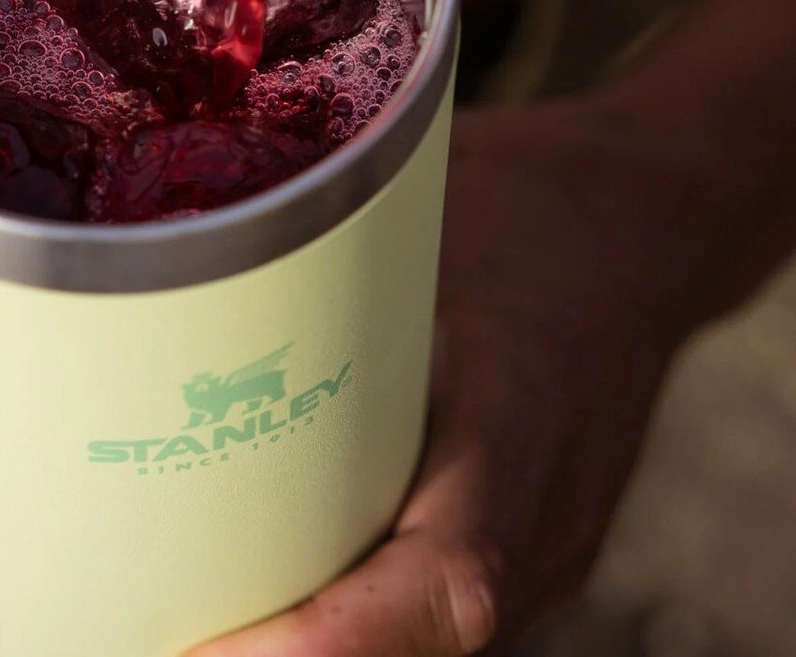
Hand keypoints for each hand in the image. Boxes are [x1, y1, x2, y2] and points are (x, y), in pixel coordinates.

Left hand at [187, 92, 717, 655]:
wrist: (648, 223)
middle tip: (163, 632)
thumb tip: (182, 273)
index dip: (325, 641)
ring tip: (204, 620)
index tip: (204, 650)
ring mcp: (555, 537)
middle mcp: (551, 511)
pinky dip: (364, 617)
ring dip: (324, 648)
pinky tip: (285, 581)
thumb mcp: (426, 201)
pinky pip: (446, 606)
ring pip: (435, 641)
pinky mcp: (542, 536)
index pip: (446, 581)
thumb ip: (326, 263)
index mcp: (523, 418)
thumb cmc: (529, 201)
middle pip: (425, 642)